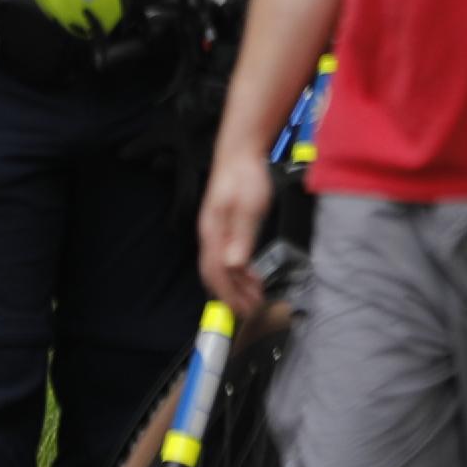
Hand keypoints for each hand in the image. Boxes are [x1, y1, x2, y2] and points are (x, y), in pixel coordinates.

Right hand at [198, 142, 273, 315]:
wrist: (239, 153)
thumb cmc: (244, 177)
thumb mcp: (248, 207)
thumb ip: (242, 236)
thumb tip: (234, 265)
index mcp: (213, 234)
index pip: (217, 275)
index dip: (231, 296)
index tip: (246, 312)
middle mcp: (210, 236)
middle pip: (215, 276)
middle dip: (233, 297)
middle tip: (252, 313)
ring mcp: (215, 232)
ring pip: (221, 269)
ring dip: (237, 286)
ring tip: (255, 298)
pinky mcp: (224, 228)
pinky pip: (227, 258)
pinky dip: (239, 272)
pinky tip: (251, 277)